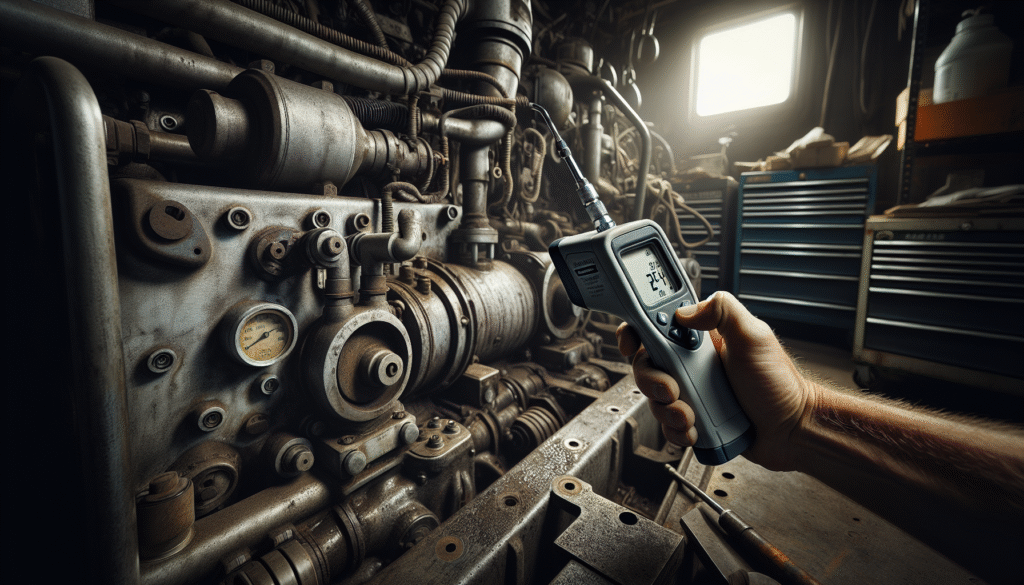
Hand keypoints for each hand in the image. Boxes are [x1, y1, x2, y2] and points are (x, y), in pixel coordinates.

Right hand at [616, 291, 815, 469]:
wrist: (790, 431)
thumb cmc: (779, 385)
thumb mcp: (754, 337)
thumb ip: (723, 311)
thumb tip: (686, 311)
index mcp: (700, 339)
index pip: (656, 326)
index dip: (636, 332)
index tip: (633, 344)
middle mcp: (691, 363)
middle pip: (646, 364)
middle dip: (652, 380)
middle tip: (673, 390)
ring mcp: (691, 392)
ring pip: (653, 397)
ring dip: (666, 410)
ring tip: (690, 415)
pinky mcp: (692, 419)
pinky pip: (667, 424)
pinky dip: (675, 429)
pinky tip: (694, 430)